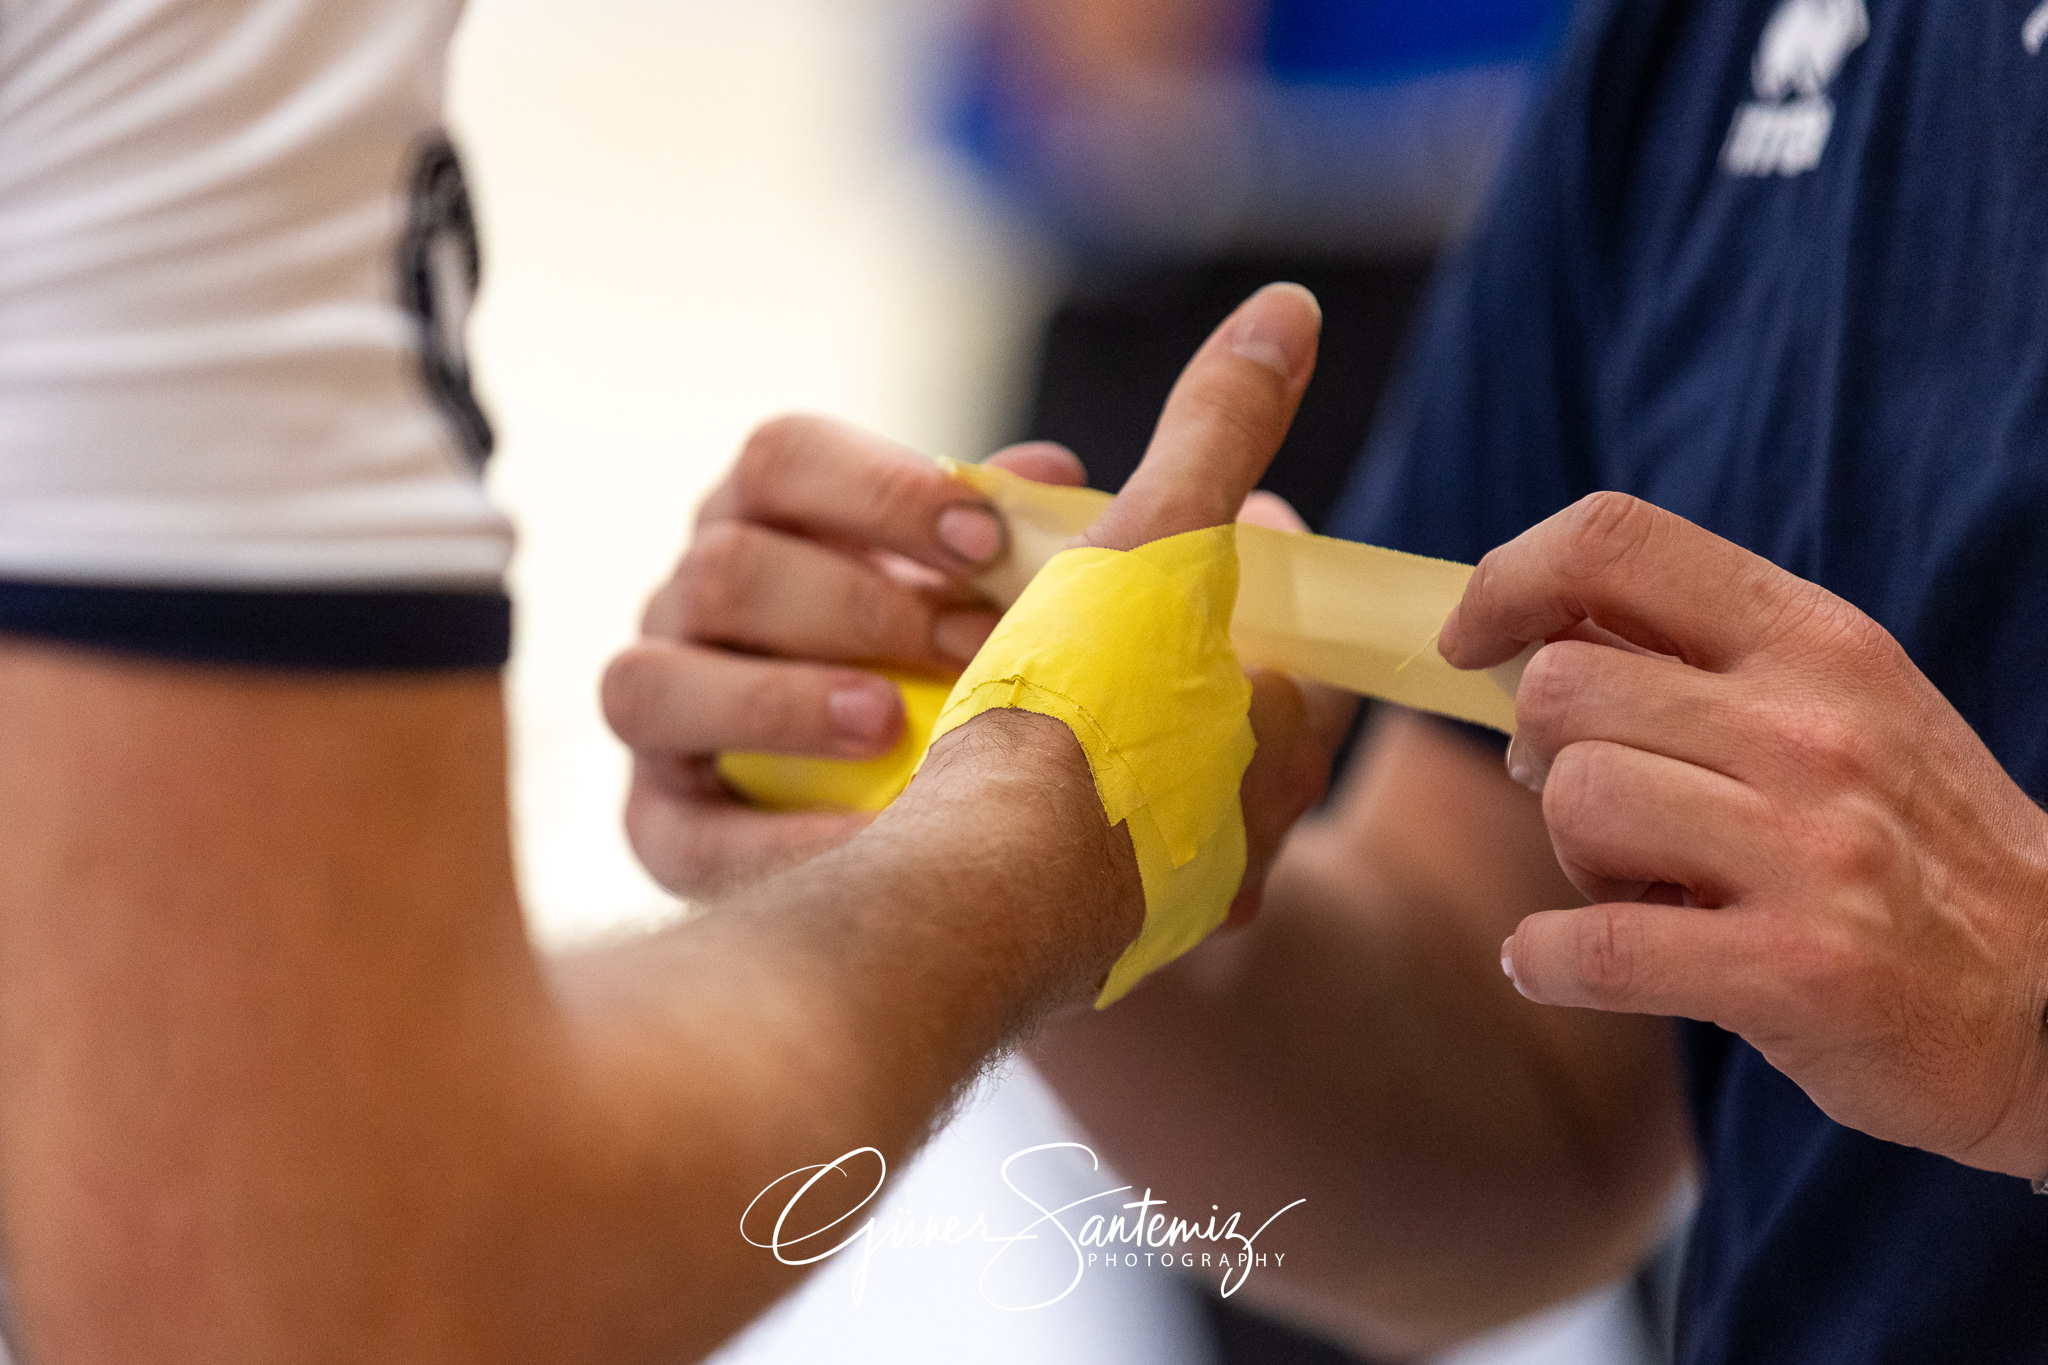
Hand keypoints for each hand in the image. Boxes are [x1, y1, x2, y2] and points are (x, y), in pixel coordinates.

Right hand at [607, 284, 1348, 918]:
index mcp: (803, 518)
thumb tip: (1285, 319)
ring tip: (890, 728)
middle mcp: (715, 604)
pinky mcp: (672, 833)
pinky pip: (668, 829)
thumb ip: (1200, 449)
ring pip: (647, 677)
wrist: (1045, 873)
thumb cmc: (1074, 704)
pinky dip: (767, 839)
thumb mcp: (1143, 580)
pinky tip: (876, 846)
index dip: (879, 490)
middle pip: (719, 560)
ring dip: (777, 702)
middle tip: (972, 649)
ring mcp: (679, 719)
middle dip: (852, 603)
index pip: (785, 456)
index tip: (988, 537)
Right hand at [939, 281, 1352, 928]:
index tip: (1187, 528)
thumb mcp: (1156, 548)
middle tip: (1110, 598)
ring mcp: (1161, 900)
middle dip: (1183, 650)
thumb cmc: (1082, 718)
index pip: (1311, 633)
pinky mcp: (1074, 943)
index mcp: (1287, 739)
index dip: (1253, 563)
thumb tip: (1290, 311)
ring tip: (1031, 673)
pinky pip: (1082, 851)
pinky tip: (985, 765)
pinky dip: (1036, 800)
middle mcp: (1243, 834)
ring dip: (1112, 721)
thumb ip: (1215, 435)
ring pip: (1154, 783)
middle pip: (1240, 718)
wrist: (977, 898)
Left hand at [1439, 492, 2047, 1178]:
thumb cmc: (1913, 848)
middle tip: (1605, 812)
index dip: (1509, 579)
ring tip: (1639, 890)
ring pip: (1575, 800)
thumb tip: (1525, 630)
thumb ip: (1695, 661)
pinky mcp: (1798, 972)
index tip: (1470, 639)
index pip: (1618, 540)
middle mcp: (1815, 728)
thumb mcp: (1837, 710)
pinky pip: (1593, 946)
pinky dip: (1543, 960)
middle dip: (1544, 755)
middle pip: (1563, 688)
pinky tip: (1555, 964)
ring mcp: (1813, 850)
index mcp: (1817, 642)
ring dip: (1571, 858)